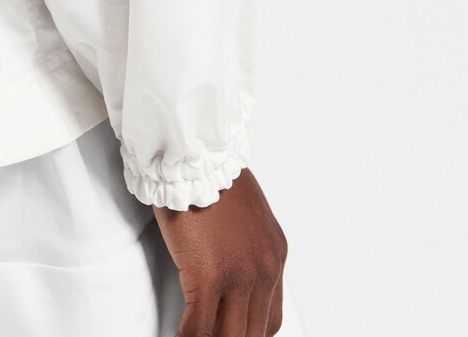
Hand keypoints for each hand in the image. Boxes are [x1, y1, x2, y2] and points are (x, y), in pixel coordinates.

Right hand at [153, 168, 287, 336]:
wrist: (193, 149)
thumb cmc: (209, 170)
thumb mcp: (243, 212)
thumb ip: (243, 245)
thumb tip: (227, 263)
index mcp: (274, 255)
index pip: (270, 319)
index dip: (248, 335)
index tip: (231, 334)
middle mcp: (264, 269)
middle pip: (252, 333)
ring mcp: (239, 275)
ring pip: (228, 336)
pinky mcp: (209, 275)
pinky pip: (198, 328)